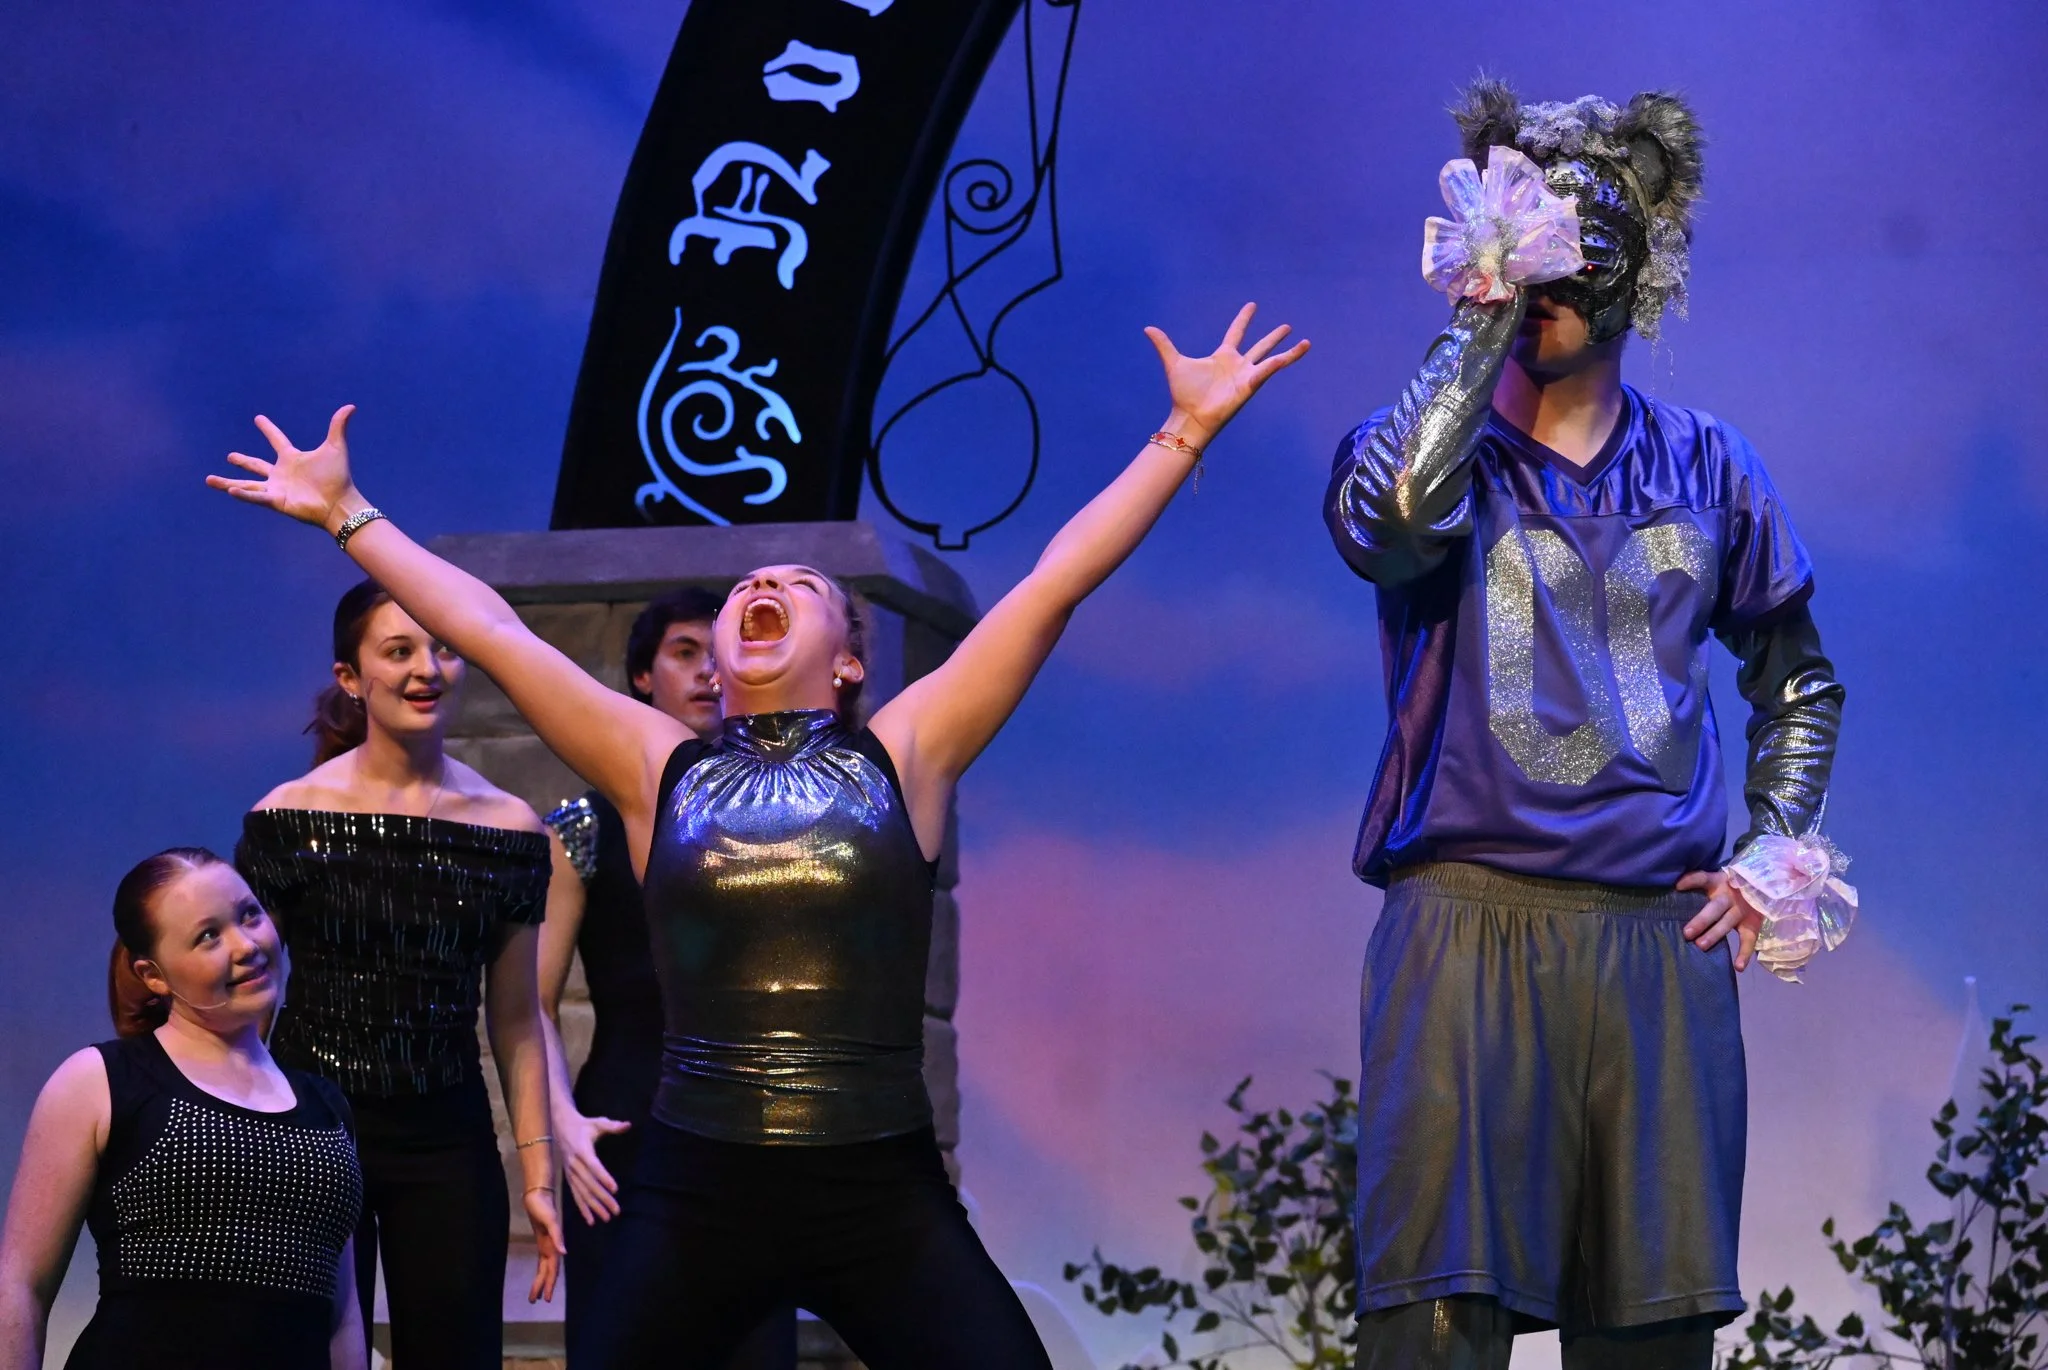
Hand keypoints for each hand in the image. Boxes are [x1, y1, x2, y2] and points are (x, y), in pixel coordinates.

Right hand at [206, 405, 364, 534]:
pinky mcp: (276, 501)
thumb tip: (350, 406)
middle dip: (243, 461)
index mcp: (292, 458)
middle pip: (257, 465)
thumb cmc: (338, 478)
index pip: (277, 440)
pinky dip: (243, 493)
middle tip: (230, 456)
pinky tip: (229, 489)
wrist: (340, 503)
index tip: (258, 419)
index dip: (268, 429)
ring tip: (209, 480)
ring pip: (247, 484)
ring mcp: (277, 488)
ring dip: (228, 482)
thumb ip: (338, 426)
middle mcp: (281, 473)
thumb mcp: (336, 448)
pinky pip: (255, 496)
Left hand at [523, 1185, 564, 1302]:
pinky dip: (541, 1269)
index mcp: (552, 1244)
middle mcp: (551, 1246)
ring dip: (541, 1280)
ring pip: (545, 1266)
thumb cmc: (542, 1205)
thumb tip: (564, 1252)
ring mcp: (546, 1243)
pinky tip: (540, 1274)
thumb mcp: (550, 1220)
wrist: (538, 1194)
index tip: (547, 1298)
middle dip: (544, 1285)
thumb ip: (557, 1235)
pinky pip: (542, 1259)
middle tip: (537, 1301)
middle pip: (549, 1270)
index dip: (550, 1282)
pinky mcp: (542, 1239)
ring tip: (535, 1294)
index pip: (552, 1268)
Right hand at [557, 1108, 631, 1225]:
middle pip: (589, 1184)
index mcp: (582, 1151)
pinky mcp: (569, 1178)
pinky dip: (582, 1208)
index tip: (615, 1189)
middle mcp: (575, 1165)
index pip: (594, 1166)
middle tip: (616, 1210)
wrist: (560, 1127)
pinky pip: (576, 1195)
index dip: (604, 1178)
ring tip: (606, 1218)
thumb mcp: (598, 1122)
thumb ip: (613, 1126)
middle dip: (602, 1198)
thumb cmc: (583, 1125)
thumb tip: (628, 1124)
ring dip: (594, 1207)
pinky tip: (590, 1220)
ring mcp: (570, 1173)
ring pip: (582, 1193)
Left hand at [1145, 302, 1309, 446]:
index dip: (1244, 319)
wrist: (1190, 416)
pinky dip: (1282, 361)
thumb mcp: (1174, 363)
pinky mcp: (1250, 385)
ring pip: (1272, 359)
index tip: (1252, 306)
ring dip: (1288, 351)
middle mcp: (1237, 365)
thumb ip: (1164, 345)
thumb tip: (1147, 328)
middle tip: (1287, 326)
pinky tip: (1296, 352)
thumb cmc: (1184, 394)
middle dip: (1273, 336)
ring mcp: (1246, 375)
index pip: (1236, 332)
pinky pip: (1269, 370)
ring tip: (1306, 342)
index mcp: (1222, 356)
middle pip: (1260, 346)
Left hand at [1678, 868, 1764, 970]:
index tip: (1678, 886)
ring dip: (1715, 934)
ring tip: (1701, 946)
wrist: (1759, 887)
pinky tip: (1738, 967)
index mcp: (1717, 882)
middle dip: (1702, 920)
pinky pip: (1749, 939)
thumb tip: (1673, 890)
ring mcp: (1742, 910)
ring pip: (1728, 922)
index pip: (1703, 878)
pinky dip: (1745, 953)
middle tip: (1687, 933)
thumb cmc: (1726, 887)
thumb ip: (1695, 883)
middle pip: (1715, 907)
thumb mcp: (1713, 881)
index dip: (1691, 881)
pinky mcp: (1753, 924)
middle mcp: (1730, 896)